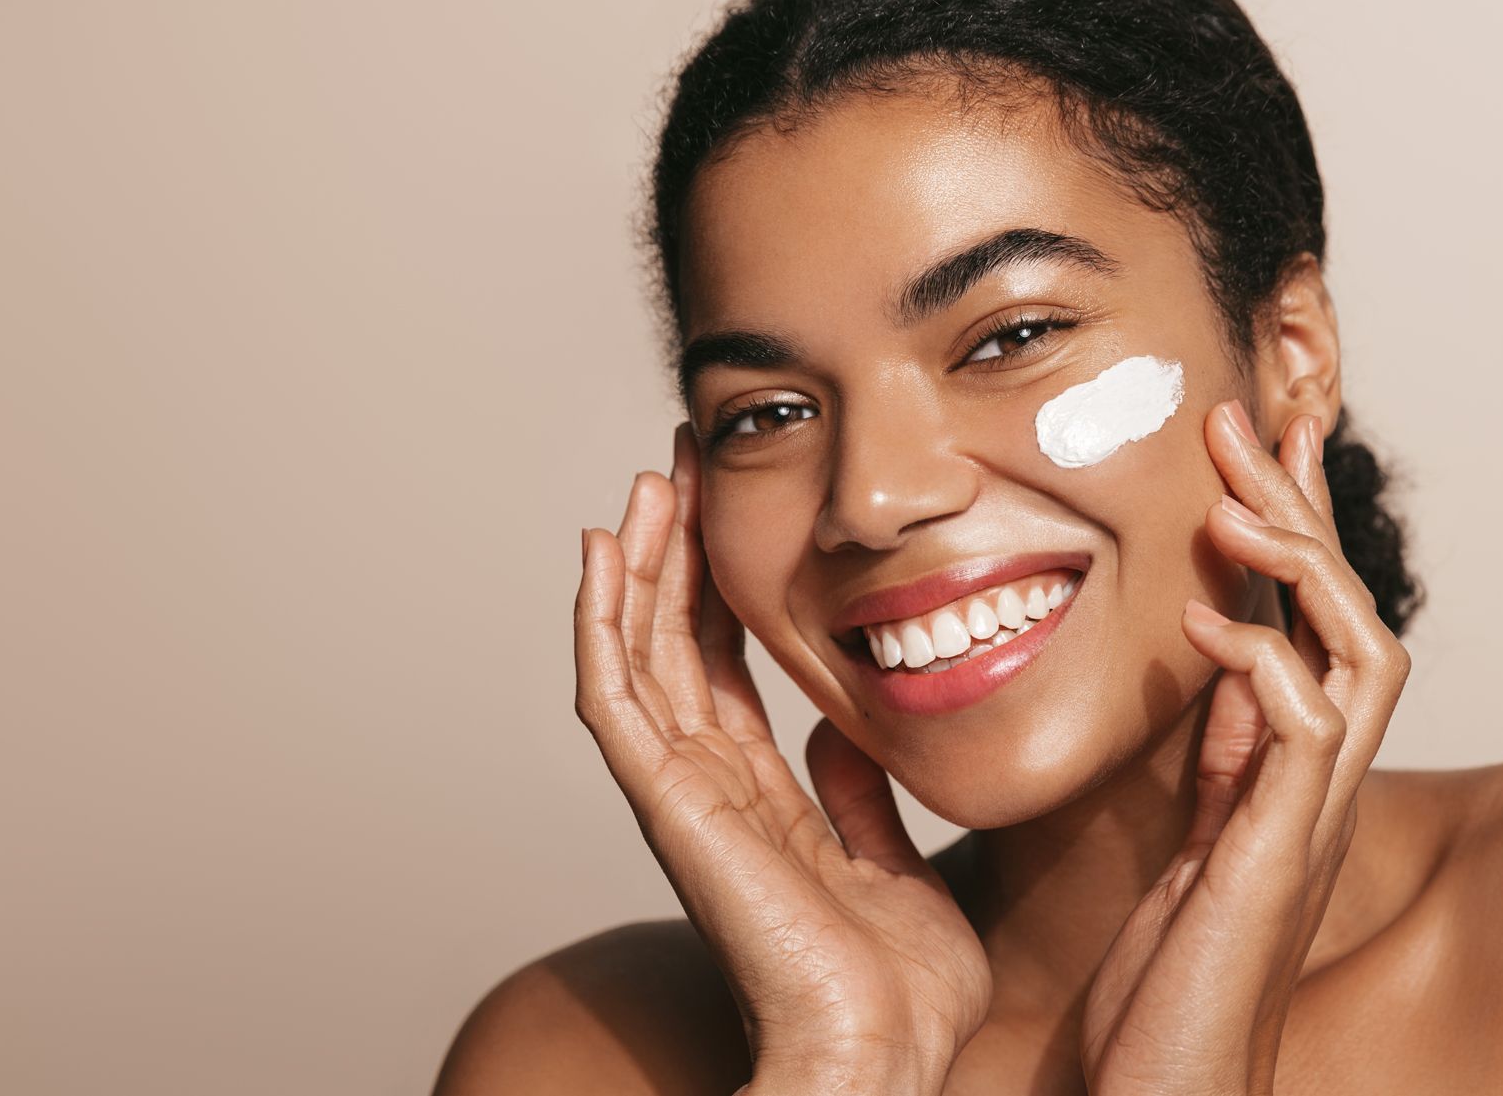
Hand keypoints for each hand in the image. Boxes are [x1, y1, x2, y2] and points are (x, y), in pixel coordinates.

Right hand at [575, 425, 991, 1095]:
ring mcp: (682, 798)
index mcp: (760, 802)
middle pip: (673, 648)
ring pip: (637, 656)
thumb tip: (843, 732)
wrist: (884, 1056)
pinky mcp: (669, 806)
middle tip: (680, 466)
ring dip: (638, 566)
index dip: (719, 590)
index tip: (726, 513)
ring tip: (646, 483)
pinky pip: (616, 699)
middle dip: (675, 554)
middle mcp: (709, 791)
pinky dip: (602, 622)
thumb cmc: (900, 992)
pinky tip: (605, 551)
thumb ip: (860, 798)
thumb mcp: (896, 866)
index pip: (723, 672)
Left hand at [1079, 404, 1411, 1095]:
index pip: (1308, 622)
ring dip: (1302, 572)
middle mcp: (1314, 787)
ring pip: (1357, 657)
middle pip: (1347, 614)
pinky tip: (1208, 628)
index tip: (1259, 441)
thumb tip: (1219, 661)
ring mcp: (1306, 821)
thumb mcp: (1187, 845)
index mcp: (1286, 774)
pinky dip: (1264, 669)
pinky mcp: (1277, 861)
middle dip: (1301, 512)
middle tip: (1243, 420)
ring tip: (1233, 503)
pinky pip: (1302, 738)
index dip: (1295, 526)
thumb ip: (1214, 758)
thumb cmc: (1167, 989)